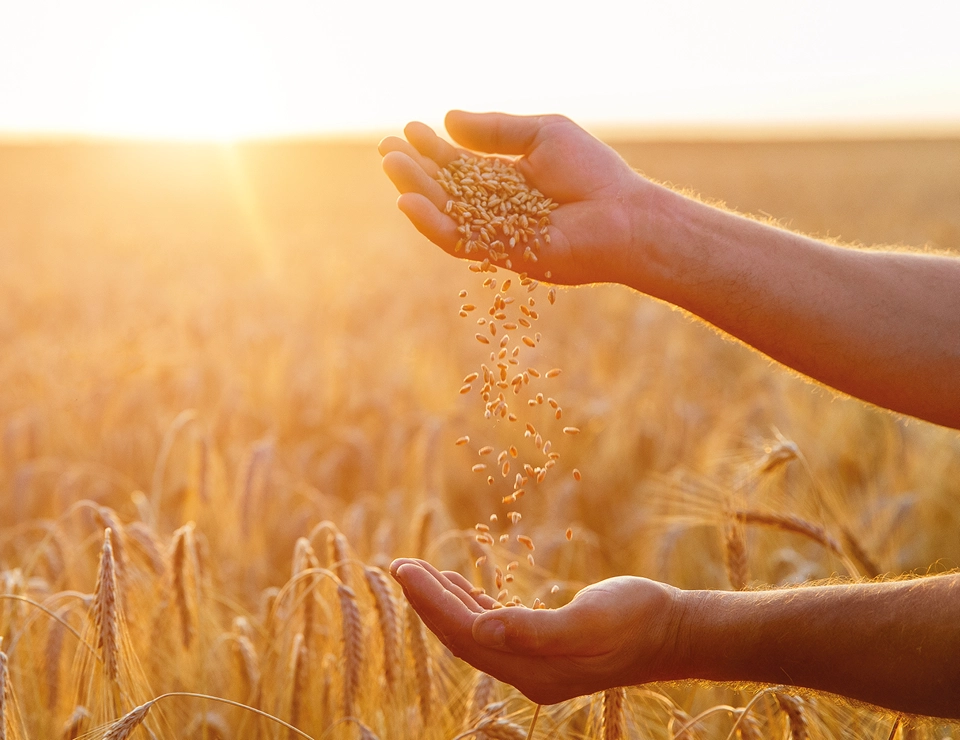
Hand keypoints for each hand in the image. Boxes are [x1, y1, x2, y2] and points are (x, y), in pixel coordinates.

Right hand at [379, 111, 650, 285]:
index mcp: (508, 180)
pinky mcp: (501, 256)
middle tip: (386, 149)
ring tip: (392, 167)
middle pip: (447, 189)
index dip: (433, 148)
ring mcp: (498, 233)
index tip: (408, 129)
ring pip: (446, 213)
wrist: (622, 215)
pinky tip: (408, 202)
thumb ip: (497, 130)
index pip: (461, 164)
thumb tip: (448, 120)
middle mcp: (499, 208)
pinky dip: (432, 224)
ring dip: (416, 191)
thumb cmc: (592, 173)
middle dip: (415, 169)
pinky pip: (458, 241)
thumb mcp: (543, 135)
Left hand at [390, 558, 683, 704]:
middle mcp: (525, 672)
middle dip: (426, 601)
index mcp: (530, 669)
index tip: (402, 568)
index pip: (462, 634)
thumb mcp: (587, 622)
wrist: (673, 631)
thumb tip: (479, 630)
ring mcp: (534, 662)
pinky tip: (461, 585)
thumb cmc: (636, 619)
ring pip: (473, 632)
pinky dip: (471, 605)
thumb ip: (532, 630)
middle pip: (459, 636)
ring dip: (444, 601)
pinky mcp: (544, 647)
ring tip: (420, 571)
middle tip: (399, 564)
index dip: (429, 601)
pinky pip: (494, 628)